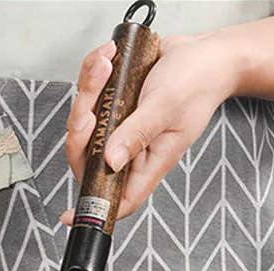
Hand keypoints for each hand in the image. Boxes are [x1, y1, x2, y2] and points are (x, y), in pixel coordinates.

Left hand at [62, 32, 241, 222]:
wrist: (205, 52)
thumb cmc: (197, 82)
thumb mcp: (166, 107)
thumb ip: (138, 134)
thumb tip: (110, 161)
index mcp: (148, 162)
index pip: (118, 198)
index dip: (93, 209)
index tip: (68, 215)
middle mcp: (131, 148)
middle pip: (88, 158)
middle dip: (80, 133)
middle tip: (89, 108)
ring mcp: (120, 127)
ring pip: (84, 124)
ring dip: (87, 92)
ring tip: (106, 65)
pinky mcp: (114, 104)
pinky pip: (89, 96)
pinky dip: (92, 74)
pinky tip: (107, 57)